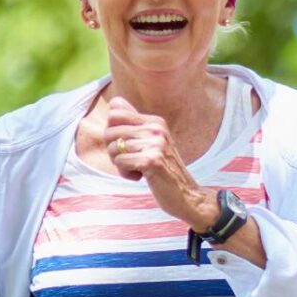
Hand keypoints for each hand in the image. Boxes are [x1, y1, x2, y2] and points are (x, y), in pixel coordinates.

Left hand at [105, 96, 209, 227]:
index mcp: (156, 121)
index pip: (115, 112)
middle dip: (113, 150)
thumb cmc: (165, 170)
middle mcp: (157, 129)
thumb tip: (114, 102)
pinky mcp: (152, 160)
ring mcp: (156, 144)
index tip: (127, 145)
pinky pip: (120, 162)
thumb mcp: (152, 142)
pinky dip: (125, 173)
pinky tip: (141, 177)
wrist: (187, 195)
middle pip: (110, 130)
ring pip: (113, 148)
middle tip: (131, 160)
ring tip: (138, 169)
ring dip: (120, 164)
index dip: (113, 131)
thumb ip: (134, 122)